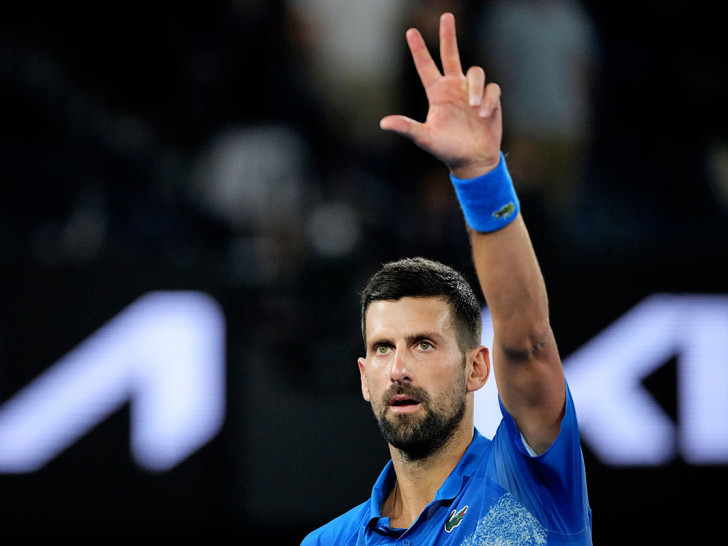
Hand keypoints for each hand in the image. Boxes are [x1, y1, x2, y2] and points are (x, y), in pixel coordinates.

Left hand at [380, 12, 502, 179]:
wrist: (472, 160)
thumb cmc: (446, 149)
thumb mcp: (424, 139)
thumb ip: (407, 128)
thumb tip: (383, 123)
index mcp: (437, 94)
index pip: (425, 67)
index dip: (418, 50)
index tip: (410, 32)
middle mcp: (454, 88)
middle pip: (451, 54)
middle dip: (448, 35)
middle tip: (446, 16)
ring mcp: (472, 92)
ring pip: (475, 72)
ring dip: (475, 88)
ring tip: (474, 109)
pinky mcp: (490, 99)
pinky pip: (492, 88)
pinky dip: (488, 99)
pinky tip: (483, 115)